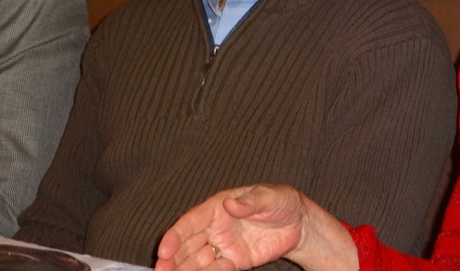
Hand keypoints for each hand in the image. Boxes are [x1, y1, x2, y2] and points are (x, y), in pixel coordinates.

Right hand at [154, 184, 357, 270]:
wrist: (299, 223)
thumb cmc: (281, 202)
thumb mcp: (270, 197)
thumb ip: (250, 202)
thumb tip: (230, 205)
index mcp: (218, 207)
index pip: (191, 221)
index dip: (175, 235)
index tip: (164, 248)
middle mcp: (216, 227)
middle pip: (186, 243)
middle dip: (171, 257)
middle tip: (160, 270)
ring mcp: (223, 245)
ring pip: (196, 260)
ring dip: (182, 269)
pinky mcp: (233, 261)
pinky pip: (214, 270)